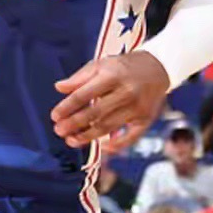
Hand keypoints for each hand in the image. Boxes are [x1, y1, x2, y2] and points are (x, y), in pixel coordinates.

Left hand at [53, 52, 168, 147]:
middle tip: (59, 131)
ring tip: (71, 140)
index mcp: (112, 75)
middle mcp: (126, 92)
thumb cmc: (123, 66)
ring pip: (109, 126)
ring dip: (88, 136)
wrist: (158, 67)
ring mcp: (137, 107)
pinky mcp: (146, 119)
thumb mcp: (102, 64)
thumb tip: (58, 87)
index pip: (84, 94)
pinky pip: (131, 137)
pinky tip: (103, 148)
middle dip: (74, 124)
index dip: (67, 107)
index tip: (54, 116)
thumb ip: (80, 77)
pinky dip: (117, 145)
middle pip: (95, 113)